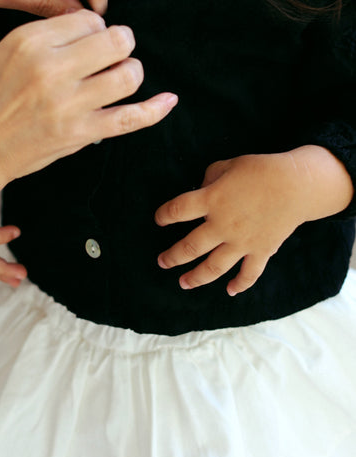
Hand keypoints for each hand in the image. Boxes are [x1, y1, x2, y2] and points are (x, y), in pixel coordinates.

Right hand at [0, 9, 177, 202]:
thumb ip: (42, 39)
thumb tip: (87, 29)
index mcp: (28, 41)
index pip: (88, 19)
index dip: (94, 28)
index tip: (88, 41)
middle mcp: (52, 68)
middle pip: (116, 40)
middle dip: (120, 43)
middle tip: (112, 52)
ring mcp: (68, 103)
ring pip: (128, 74)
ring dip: (131, 71)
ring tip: (121, 75)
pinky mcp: (79, 135)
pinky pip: (131, 118)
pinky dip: (156, 109)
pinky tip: (169, 100)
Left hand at [155, 147, 352, 295]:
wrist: (297, 184)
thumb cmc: (261, 170)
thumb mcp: (228, 165)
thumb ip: (210, 178)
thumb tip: (202, 190)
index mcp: (212, 200)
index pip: (178, 210)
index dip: (165, 215)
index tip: (160, 219)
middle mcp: (222, 225)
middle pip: (190, 247)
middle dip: (172, 257)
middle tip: (162, 262)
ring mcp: (241, 242)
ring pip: (213, 267)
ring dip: (196, 277)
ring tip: (183, 283)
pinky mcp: (261, 251)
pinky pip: (249, 273)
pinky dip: (240, 284)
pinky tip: (230, 291)